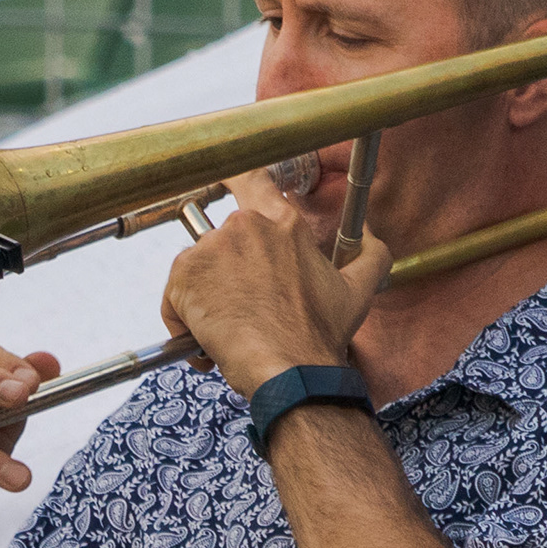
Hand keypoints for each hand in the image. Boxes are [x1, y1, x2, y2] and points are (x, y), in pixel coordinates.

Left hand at [160, 180, 392, 399]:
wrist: (288, 370)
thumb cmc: (318, 335)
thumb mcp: (358, 290)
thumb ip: (370, 254)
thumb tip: (372, 236)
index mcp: (283, 222)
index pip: (250, 178)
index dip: (232, 177)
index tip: (221, 177)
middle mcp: (244, 226)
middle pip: (221, 242)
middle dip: (226, 274)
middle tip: (244, 309)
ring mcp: (211, 249)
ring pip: (197, 272)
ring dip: (206, 300)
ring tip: (230, 331)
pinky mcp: (185, 276)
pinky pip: (174, 298)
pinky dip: (184, 322)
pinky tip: (208, 344)